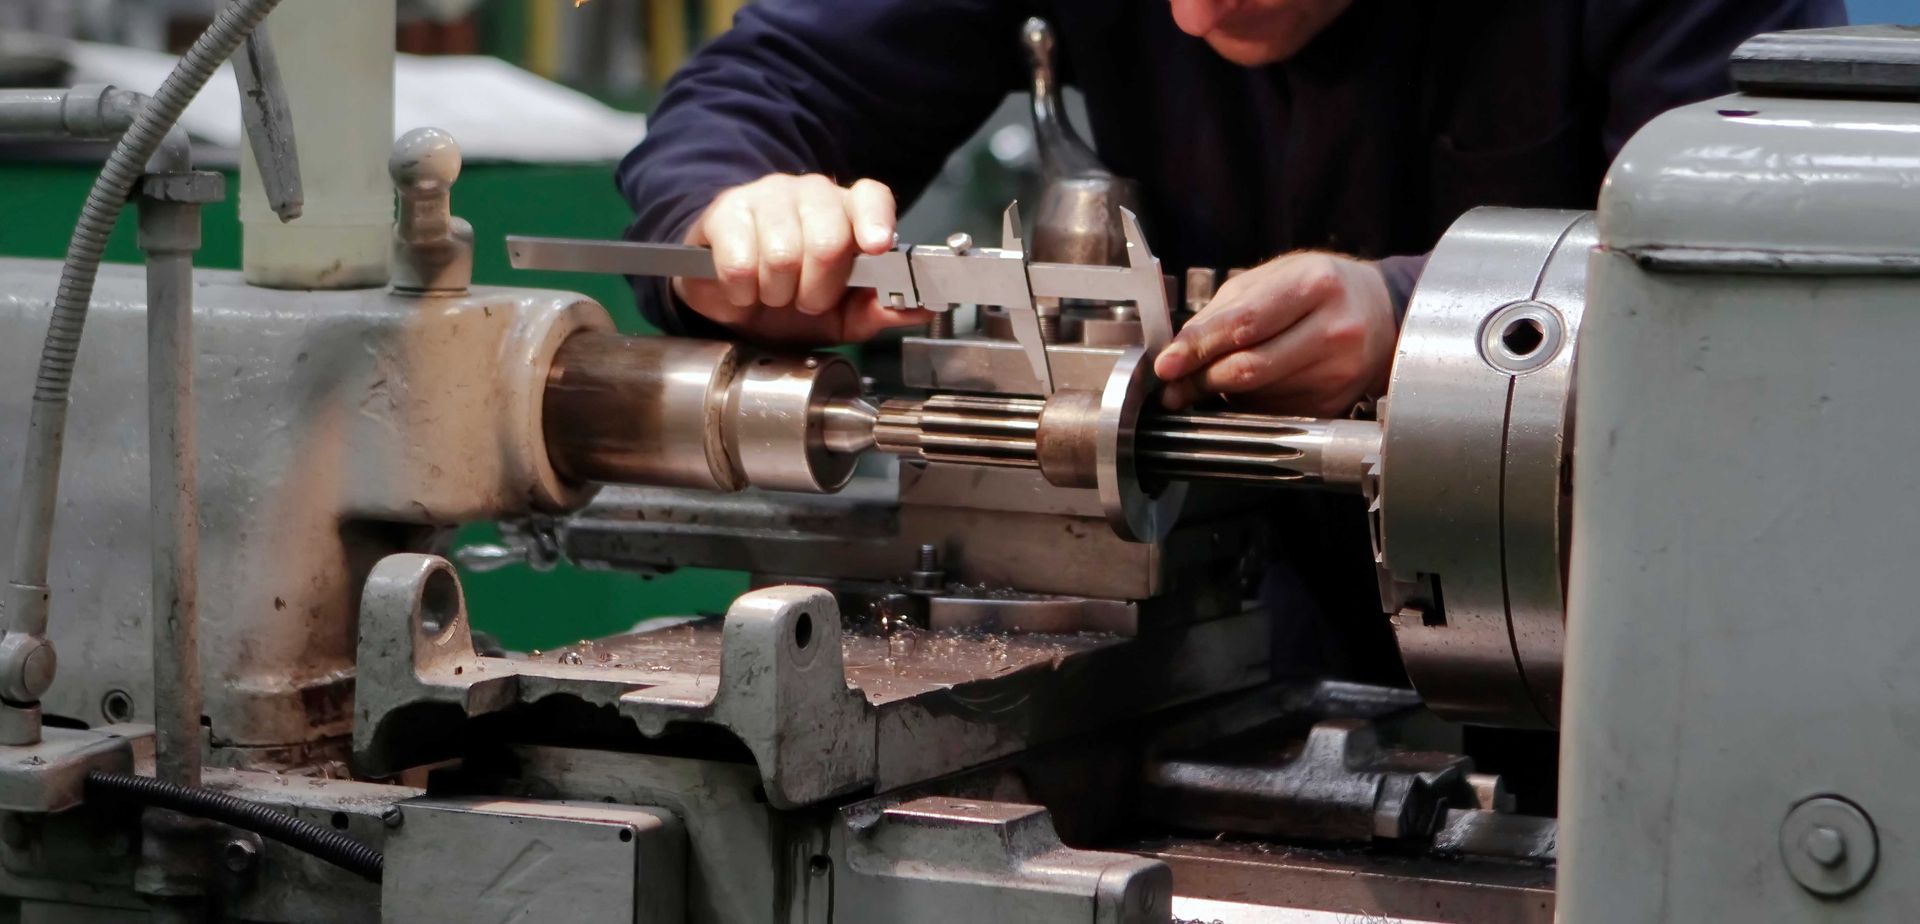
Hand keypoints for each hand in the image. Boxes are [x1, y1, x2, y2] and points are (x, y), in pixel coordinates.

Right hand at [674, 174, 929, 343]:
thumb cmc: (791, 299)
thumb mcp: (842, 315)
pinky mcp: (725, 211)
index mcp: (849, 211)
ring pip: (783, 252)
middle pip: (829, 236)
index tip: (876, 246)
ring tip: (773, 295)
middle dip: (819, 288)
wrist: (731, 294)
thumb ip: (880, 309)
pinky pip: (740, 259)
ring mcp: (767, 196)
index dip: (876, 221)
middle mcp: (812, 194)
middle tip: (807, 302)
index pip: (871, 197)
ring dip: (778, 292)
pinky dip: (743, 290)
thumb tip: (921, 309)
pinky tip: (743, 291)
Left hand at [1152, 251, 1395, 416]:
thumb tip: (1178, 355)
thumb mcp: (1272, 278)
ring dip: (1224, 394)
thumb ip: (1222, 313)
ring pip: (1258, 396)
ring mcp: (1339, 372)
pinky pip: (1274, 412)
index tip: (1167, 365)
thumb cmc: (1318, 289)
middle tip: (1176, 385)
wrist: (1380, 312)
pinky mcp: (1335, 404)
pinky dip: (1251, 404)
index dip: (1198, 348)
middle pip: (1249, 368)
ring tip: (1214, 380)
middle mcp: (1334, 330)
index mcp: (1314, 285)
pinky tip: (1252, 388)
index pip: (1244, 324)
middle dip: (1202, 380)